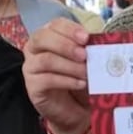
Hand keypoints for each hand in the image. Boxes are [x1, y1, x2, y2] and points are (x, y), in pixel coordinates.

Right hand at [23, 18, 91, 133]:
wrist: (75, 108)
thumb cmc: (81, 78)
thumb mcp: (88, 60)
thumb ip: (90, 48)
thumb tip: (102, 41)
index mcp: (50, 36)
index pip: (54, 25)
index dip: (69, 29)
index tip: (86, 37)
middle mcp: (35, 49)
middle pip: (42, 38)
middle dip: (65, 45)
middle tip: (84, 55)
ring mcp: (30, 68)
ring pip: (45, 60)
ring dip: (70, 65)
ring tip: (86, 72)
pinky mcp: (32, 87)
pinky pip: (45, 80)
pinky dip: (66, 80)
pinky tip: (80, 83)